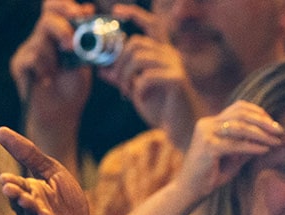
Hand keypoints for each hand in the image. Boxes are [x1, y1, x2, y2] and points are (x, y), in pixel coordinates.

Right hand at [0, 127, 94, 214]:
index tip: (6, 178)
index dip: (11, 184)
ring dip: (31, 210)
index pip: (16, 187)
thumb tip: (0, 130)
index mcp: (28, 194)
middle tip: (9, 188)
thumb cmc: (66, 204)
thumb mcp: (53, 174)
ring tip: (28, 200)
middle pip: (21, 204)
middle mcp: (30, 213)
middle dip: (16, 196)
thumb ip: (30, 155)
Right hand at [9, 0, 94, 151]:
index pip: (56, 9)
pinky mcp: (19, 65)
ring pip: (40, 42)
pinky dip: (44, 70)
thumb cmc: (73, 88)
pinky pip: (31, 59)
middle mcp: (41, 39)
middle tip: (71, 45)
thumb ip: (86, 42)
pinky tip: (47, 81)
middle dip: (62, 29)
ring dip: (54, 59)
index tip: (83, 13)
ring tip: (57, 74)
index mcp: (57, 36)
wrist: (60, 114)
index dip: (67, 6)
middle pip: (47, 19)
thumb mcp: (85, 63)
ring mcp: (28, 51)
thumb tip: (91, 18)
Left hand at [99, 3, 203, 148]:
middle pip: (135, 43)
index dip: (134, 14)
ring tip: (127, 92)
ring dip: (125, 76)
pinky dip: (138, 88)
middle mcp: (170, 55)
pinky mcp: (176, 79)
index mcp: (162, 54)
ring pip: (138, 58)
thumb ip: (122, 78)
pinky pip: (146, 76)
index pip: (151, 25)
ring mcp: (175, 66)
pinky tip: (141, 98)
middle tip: (117, 81)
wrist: (182, 131)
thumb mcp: (137, 91)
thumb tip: (101, 68)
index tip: (116, 12)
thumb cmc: (163, 111)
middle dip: (119, 61)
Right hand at [178, 100, 283, 199]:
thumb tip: (269, 138)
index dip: (258, 112)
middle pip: (240, 114)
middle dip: (263, 121)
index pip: (238, 108)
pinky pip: (235, 145)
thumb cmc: (211, 175)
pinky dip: (252, 147)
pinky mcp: (208, 148)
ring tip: (276, 141)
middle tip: (280, 130)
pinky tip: (265, 150)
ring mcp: (206, 134)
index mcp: (211, 123)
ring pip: (239, 127)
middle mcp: (207, 124)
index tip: (273, 123)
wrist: (190, 190)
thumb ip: (247, 146)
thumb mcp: (233, 158)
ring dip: (261, 134)